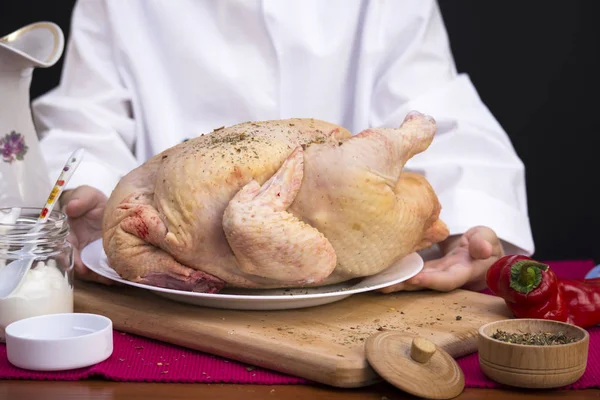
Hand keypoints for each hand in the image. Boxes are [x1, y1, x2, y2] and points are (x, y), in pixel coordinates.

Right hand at [60, 185, 113, 284]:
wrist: (101, 205)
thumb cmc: (88, 200)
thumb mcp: (85, 195)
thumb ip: (80, 199)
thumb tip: (71, 207)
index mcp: (68, 235)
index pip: (66, 251)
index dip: (74, 260)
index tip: (83, 269)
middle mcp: (78, 249)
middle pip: (82, 267)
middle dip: (93, 275)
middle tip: (107, 279)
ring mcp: (91, 254)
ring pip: (95, 271)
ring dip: (106, 277)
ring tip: (120, 278)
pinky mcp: (103, 257)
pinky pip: (107, 268)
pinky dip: (114, 273)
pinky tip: (126, 275)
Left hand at [379, 226, 503, 292]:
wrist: (480, 248)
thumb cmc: (484, 242)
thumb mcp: (488, 238)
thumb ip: (485, 242)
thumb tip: (482, 249)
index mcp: (465, 272)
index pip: (448, 279)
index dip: (432, 280)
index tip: (415, 279)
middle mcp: (447, 277)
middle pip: (425, 284)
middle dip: (405, 286)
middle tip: (384, 285)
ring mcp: (435, 274)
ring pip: (414, 280)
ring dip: (396, 282)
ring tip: (375, 283)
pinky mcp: (426, 269)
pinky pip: (411, 271)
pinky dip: (397, 272)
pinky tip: (379, 272)